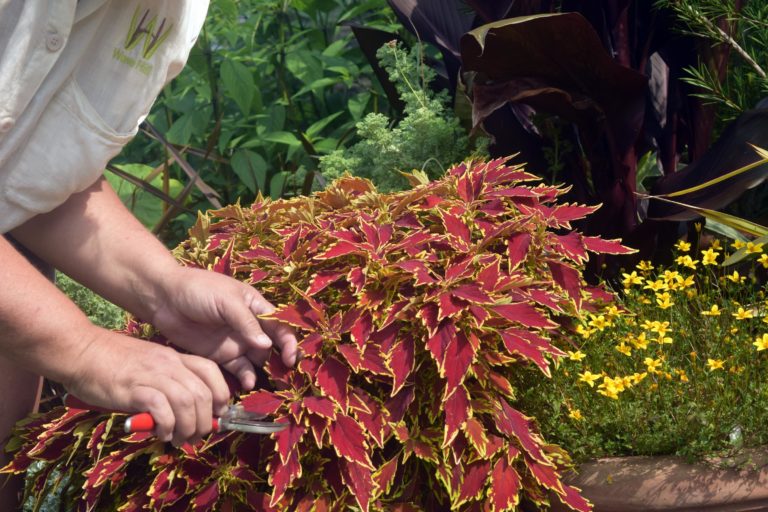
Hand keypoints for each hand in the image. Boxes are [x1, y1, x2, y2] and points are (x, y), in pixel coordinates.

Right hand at [66, 327, 229, 444]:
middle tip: (196, 436)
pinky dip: (167, 425)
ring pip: (187, 401)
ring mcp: (151, 374)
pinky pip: (162, 408)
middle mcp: (168, 364)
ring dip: (188, 427)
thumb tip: (181, 411)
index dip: (221, 395)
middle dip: (206, 420)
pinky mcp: (133, 388)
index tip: (216, 414)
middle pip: (203, 393)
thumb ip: (165, 382)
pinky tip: (161, 433)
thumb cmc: (109, 361)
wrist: (79, 350)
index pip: (211, 371)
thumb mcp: (147, 364)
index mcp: (173, 357)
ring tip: (179, 439)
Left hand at [148, 267, 297, 389]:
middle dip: (281, 362)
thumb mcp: (226, 301)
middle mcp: (250, 326)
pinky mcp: (221, 356)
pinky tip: (247, 383)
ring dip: (265, 372)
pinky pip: (239, 369)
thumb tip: (268, 346)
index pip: (280, 326)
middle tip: (286, 380)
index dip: (289, 342)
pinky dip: (246, 377)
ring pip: (258, 360)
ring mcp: (236, 342)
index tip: (291, 358)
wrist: (164, 298)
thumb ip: (247, 323)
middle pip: (273, 346)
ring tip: (268, 386)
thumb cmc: (199, 290)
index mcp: (256, 307)